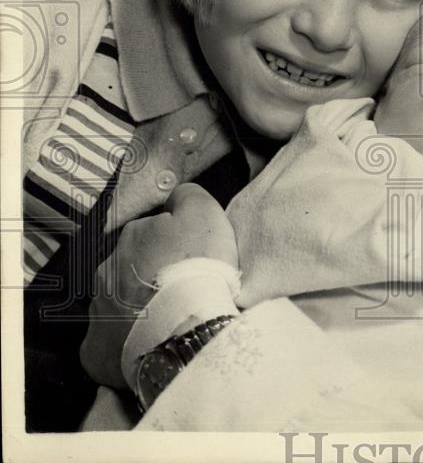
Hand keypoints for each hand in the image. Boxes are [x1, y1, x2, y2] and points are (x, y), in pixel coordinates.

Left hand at [80, 184, 237, 388]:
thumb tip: (176, 198)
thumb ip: (187, 196)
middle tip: (182, 287)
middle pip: (131, 268)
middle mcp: (106, 272)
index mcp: (132, 237)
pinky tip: (146, 344)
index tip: (194, 257)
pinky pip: (108, 343)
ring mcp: (98, 312)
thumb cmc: (196, 265)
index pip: (152, 231)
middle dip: (150, 274)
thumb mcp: (204, 211)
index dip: (177, 243)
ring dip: (138, 307)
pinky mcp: (95, 350)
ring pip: (118, 304)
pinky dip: (124, 342)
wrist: (184, 326)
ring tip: (169, 319)